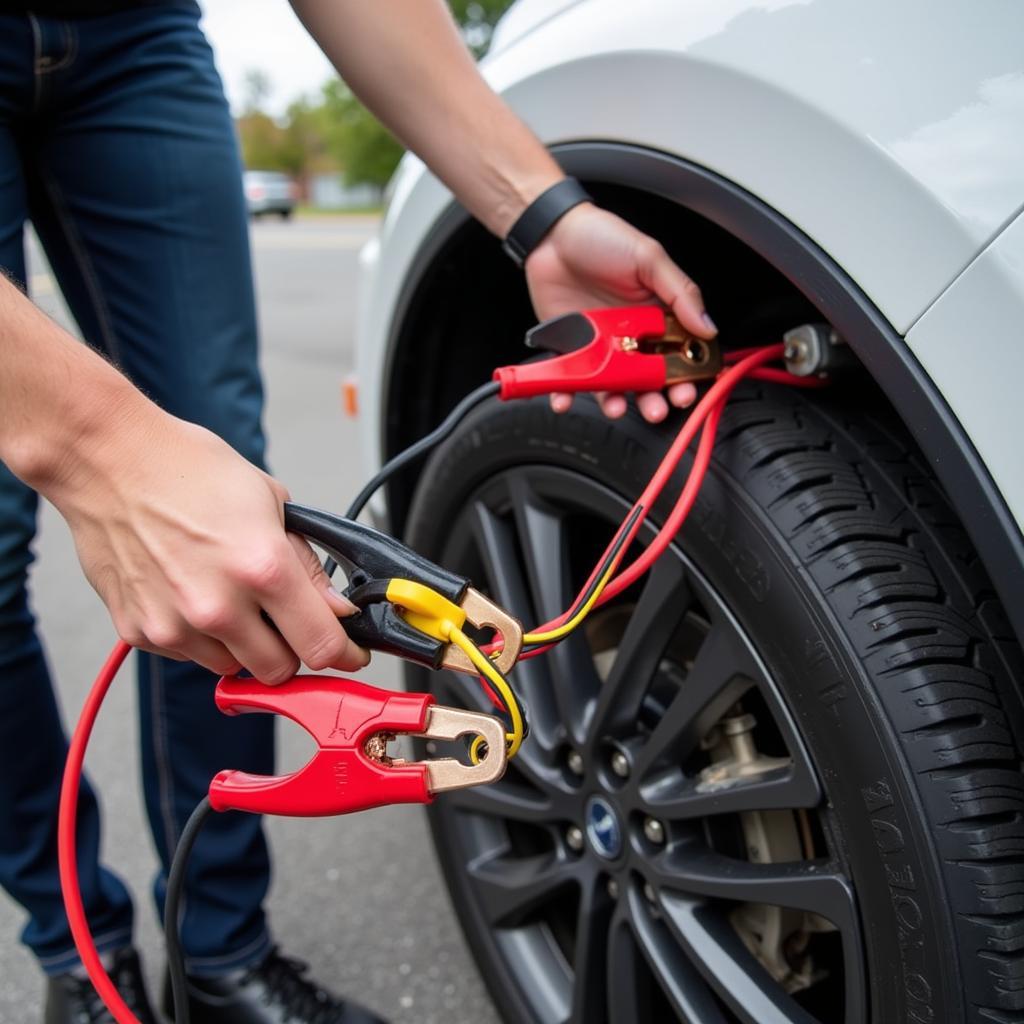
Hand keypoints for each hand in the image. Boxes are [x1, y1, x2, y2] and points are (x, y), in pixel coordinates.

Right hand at [49, 403, 367, 683]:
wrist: (109, 460)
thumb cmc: (188, 470)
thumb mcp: (272, 502)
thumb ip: (308, 566)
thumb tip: (335, 609)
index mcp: (262, 567)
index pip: (321, 645)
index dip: (343, 654)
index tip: (347, 653)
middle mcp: (218, 605)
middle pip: (278, 671)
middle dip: (292, 649)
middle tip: (286, 620)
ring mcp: (175, 624)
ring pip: (232, 667)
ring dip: (243, 645)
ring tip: (230, 595)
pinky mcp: (140, 632)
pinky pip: (188, 655)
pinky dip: (200, 636)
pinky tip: (192, 592)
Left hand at [524, 203, 716, 422]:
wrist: (551, 234)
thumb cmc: (602, 237)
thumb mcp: (649, 257)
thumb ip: (681, 292)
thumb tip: (708, 327)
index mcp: (658, 316)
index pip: (679, 356)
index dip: (686, 376)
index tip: (688, 390)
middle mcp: (631, 337)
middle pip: (648, 380)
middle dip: (654, 399)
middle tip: (657, 409)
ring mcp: (600, 347)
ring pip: (611, 387)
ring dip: (616, 404)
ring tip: (617, 408)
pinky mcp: (570, 351)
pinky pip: (570, 381)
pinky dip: (566, 395)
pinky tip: (566, 400)